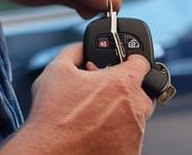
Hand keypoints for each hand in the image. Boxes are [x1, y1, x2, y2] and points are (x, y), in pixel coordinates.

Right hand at [0, 44, 153, 154]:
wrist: (48, 154)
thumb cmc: (52, 115)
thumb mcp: (57, 70)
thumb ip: (75, 51)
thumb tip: (82, 48)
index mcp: (123, 84)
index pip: (142, 62)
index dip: (132, 60)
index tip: (125, 63)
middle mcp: (135, 109)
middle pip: (143, 93)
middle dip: (128, 90)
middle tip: (106, 93)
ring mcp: (135, 134)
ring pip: (136, 118)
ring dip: (122, 114)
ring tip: (96, 116)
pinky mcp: (130, 153)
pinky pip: (130, 139)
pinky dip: (118, 135)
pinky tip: (97, 134)